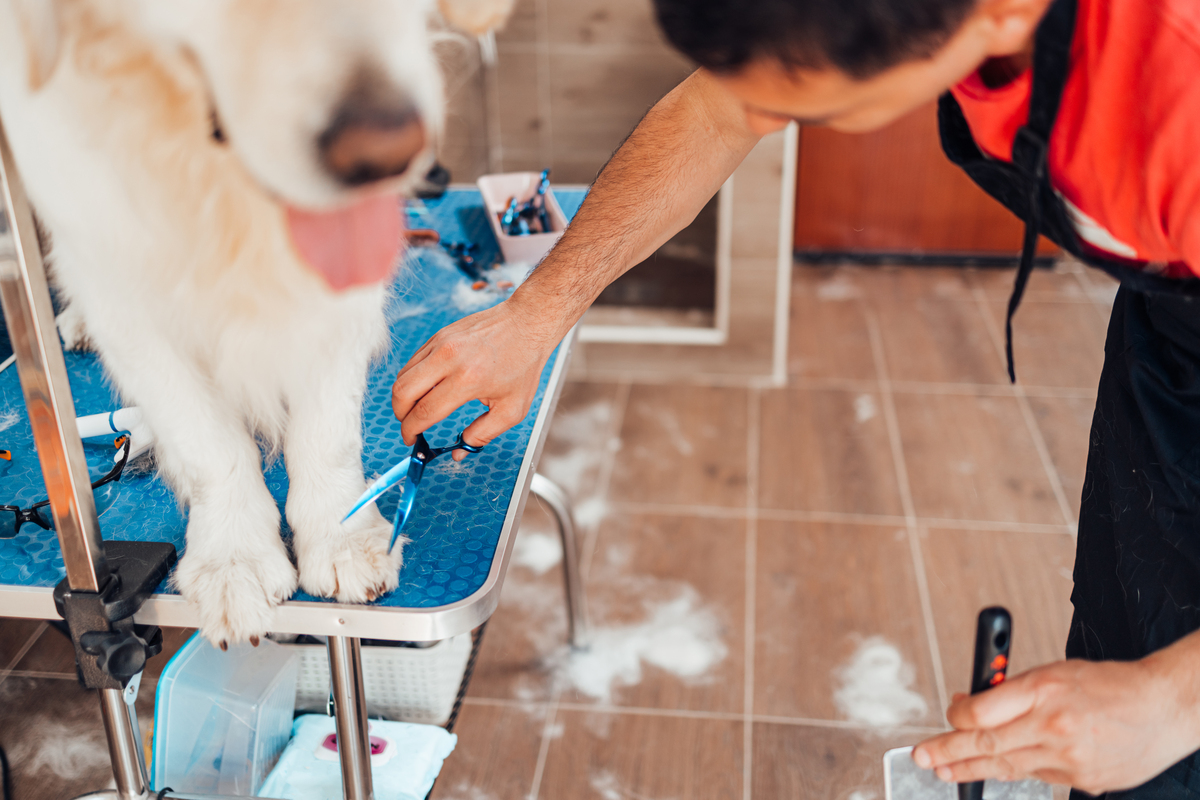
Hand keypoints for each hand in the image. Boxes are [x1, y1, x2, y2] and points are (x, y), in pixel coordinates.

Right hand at [391, 297, 561, 458]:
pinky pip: (413, 362)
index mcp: (468, 379)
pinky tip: (426, 389)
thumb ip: (483, 434)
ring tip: (417, 409)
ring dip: (404, 398)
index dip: (412, 430)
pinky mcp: (439, 335)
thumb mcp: (511, 409)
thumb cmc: (523, 365)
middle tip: (410, 426)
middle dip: (400, 415)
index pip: (425, 411)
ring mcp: (441, 343)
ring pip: (403, 376)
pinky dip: (412, 379)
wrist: (526, 323)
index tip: (412, 440)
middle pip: (403, 392)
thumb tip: (459, 452)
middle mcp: (449, 358)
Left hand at [912, 657, 1195, 793]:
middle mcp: (1053, 724)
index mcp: (1043, 689)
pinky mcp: (1083, 778)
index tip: (946, 718)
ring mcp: (1069, 756)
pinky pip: (1036, 776)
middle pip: (986, 744)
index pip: (980, 711)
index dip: (955, 718)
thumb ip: (1010, 691)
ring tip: (946, 771)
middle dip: (947, 752)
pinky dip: (1013, 772)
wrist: (1162, 707)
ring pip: (1007, 766)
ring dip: (971, 769)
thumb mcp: (1053, 672)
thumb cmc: (1107, 683)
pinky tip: (994, 771)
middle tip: (921, 757)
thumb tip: (968, 704)